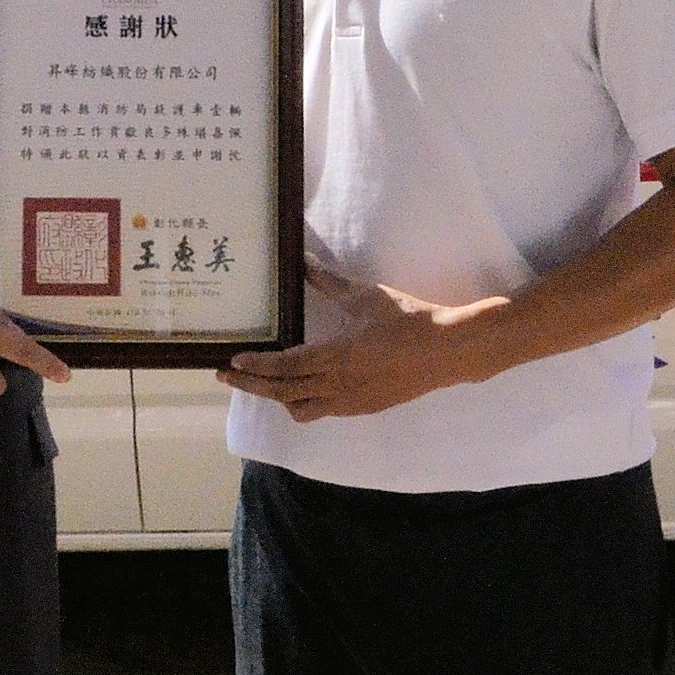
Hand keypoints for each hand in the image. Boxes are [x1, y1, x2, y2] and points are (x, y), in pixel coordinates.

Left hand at [218, 274, 499, 422]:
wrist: (449, 350)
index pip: (284, 368)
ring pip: (302, 409)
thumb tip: (301, 263)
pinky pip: (325, 411)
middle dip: (252, 386)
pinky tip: (304, 386)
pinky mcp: (366, 407)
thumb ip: (329, 282)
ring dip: (279, 398)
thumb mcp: (366, 296)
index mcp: (336, 358)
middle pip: (284, 393)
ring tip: (265, 383)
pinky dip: (305, 402)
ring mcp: (352, 402)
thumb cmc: (409, 319)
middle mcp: (339, 387)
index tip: (231, 363)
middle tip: (225, 378)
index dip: (255, 368)